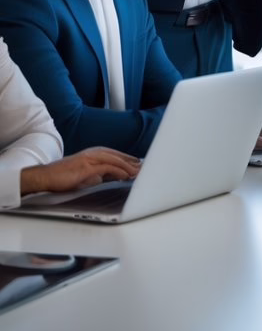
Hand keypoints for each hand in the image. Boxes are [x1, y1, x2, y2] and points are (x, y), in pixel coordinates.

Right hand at [20, 148, 139, 196]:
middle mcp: (94, 153)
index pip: (117, 156)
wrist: (45, 177)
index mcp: (95, 153)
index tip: (142, 166)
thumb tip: (114, 177)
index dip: (130, 161)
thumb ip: (100, 174)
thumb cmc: (64, 177)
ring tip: (139, 173)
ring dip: (129, 167)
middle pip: (119, 156)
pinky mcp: (86, 166)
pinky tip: (126, 176)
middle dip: (133, 163)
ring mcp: (90, 158)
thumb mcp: (86, 175)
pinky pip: (107, 168)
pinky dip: (118, 171)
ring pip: (115, 160)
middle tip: (146, 169)